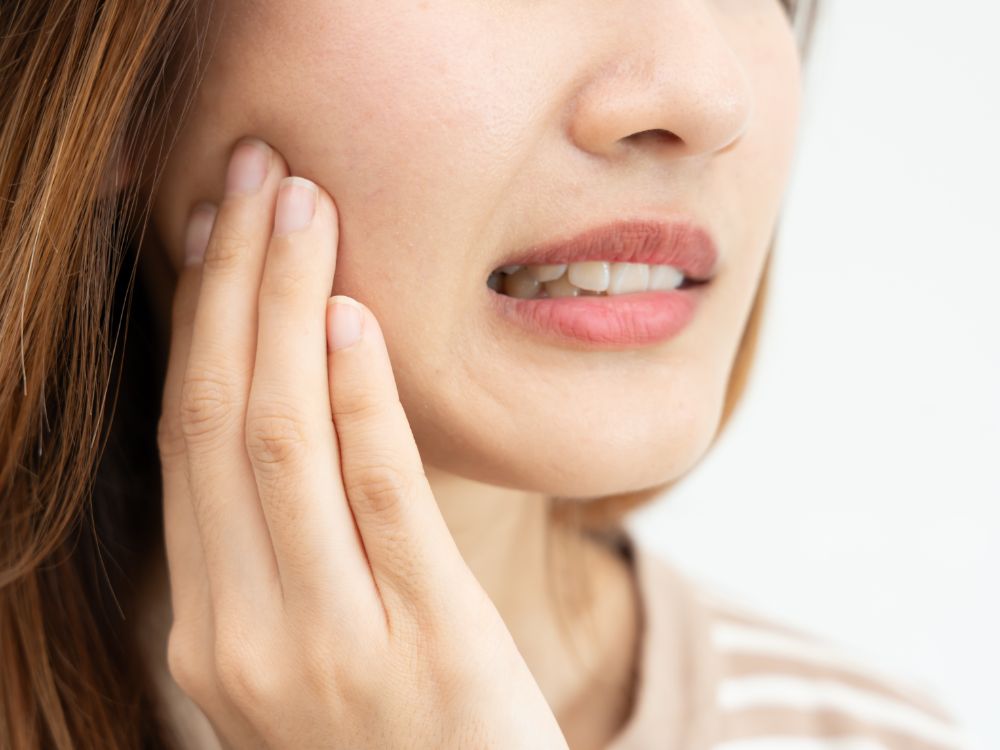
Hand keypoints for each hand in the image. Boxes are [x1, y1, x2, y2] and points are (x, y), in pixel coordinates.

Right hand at [156, 137, 569, 748]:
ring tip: (302, 206)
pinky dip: (360, 397)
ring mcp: (330, 645)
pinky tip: (357, 316)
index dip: (194, 325)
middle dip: (231, 285)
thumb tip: (291, 403)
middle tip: (254, 175)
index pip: (186, 445)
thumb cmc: (398, 735)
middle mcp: (245, 637)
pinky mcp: (427, 643)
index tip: (209, 233)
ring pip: (281, 442)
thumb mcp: (312, 650)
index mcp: (208, 633)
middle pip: (219, 422)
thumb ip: (286, 552)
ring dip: (288, 308)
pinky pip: (378, 494)